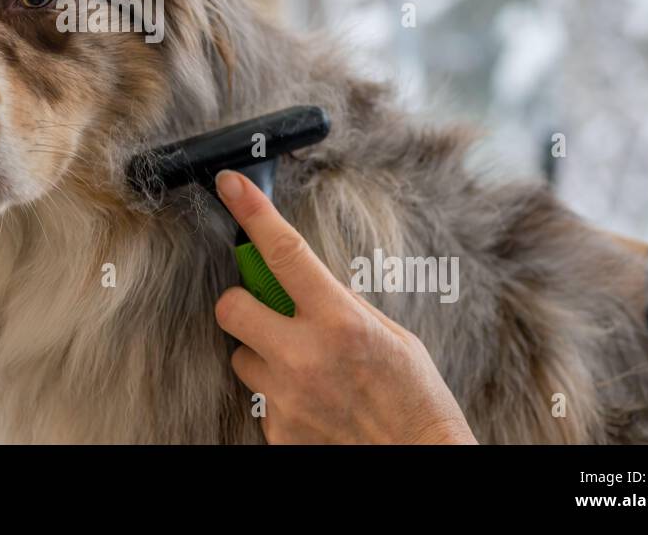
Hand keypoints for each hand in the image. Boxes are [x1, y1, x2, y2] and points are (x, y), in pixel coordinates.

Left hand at [213, 169, 476, 444]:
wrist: (418, 462)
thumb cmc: (413, 397)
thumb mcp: (388, 336)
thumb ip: (339, 305)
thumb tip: (298, 279)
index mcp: (340, 322)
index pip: (284, 253)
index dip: (252, 213)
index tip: (230, 186)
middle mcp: (305, 357)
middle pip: (231, 306)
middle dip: (243, 303)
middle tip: (267, 311)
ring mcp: (286, 397)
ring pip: (241, 356)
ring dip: (263, 356)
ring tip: (307, 371)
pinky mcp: (277, 430)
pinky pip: (258, 398)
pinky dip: (279, 395)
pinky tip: (314, 401)